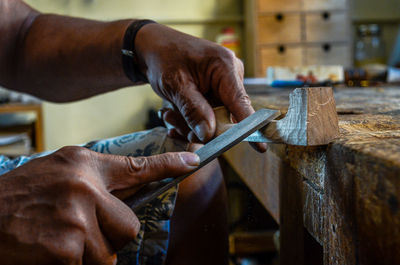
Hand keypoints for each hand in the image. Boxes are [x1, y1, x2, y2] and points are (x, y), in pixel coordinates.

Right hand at [0, 146, 198, 264]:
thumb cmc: (20, 197)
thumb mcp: (60, 173)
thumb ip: (95, 181)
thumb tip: (128, 194)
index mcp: (84, 165)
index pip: (137, 166)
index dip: (169, 165)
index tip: (193, 162)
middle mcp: (85, 187)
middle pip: (129, 226)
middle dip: (110, 237)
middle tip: (80, 232)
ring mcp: (77, 217)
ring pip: (109, 252)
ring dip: (89, 254)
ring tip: (58, 240)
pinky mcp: (68, 247)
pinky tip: (49, 252)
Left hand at [135, 23, 265, 151]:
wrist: (154, 47)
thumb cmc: (164, 58)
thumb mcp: (175, 85)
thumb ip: (193, 110)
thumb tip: (209, 135)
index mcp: (225, 67)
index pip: (241, 103)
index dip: (249, 128)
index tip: (261, 148)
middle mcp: (230, 76)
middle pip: (227, 116)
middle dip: (202, 128)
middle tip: (177, 128)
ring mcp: (224, 85)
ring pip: (215, 119)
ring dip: (191, 124)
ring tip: (170, 114)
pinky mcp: (216, 92)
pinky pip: (209, 115)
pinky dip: (192, 120)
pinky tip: (175, 115)